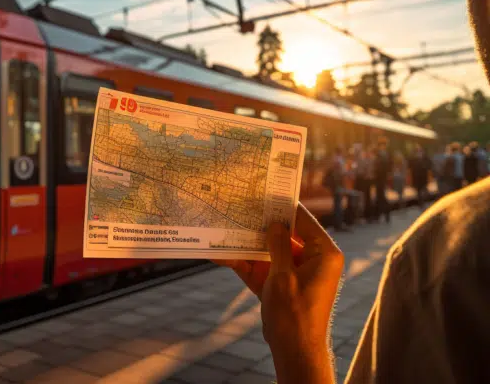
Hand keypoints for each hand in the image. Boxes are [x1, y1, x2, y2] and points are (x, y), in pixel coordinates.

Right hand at [214, 203, 343, 382]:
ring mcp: (295, 273)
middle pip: (284, 234)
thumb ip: (278, 245)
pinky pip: (261, 268)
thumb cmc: (295, 314)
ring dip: (247, 244)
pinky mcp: (280, 286)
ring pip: (269, 250)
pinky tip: (219, 254)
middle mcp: (312, 260)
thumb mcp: (283, 275)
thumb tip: (274, 223)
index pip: (304, 221)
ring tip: (224, 226)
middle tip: (240, 207)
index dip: (284, 206)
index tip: (264, 191)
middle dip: (261, 224)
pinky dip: (243, 263)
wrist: (293, 352)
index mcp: (324, 254)